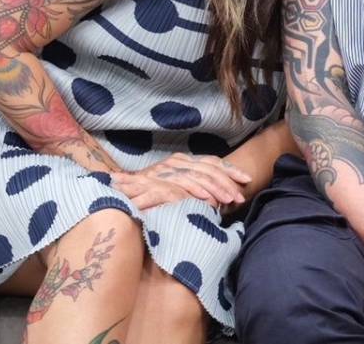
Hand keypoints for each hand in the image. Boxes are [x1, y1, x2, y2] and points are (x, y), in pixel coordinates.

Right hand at [114, 153, 251, 209]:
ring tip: (228, 200)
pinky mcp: (152, 183)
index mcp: (181, 162)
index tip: (247, 180)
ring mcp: (162, 171)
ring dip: (214, 189)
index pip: (210, 162)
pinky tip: (206, 201)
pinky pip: (177, 186)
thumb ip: (194, 191)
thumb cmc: (149, 198)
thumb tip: (220, 200)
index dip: (230, 170)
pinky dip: (194, 193)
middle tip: (240, 197)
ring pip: (195, 176)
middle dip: (226, 182)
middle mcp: (173, 163)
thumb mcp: (177, 191)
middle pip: (206, 168)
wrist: (115, 196)